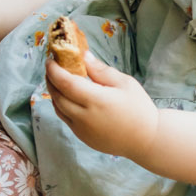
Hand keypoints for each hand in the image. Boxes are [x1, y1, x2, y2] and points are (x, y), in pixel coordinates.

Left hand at [43, 52, 159, 159]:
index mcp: (96, 100)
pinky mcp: (82, 137)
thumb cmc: (138, 108)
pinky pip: (65, 118)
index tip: (50, 60)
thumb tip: (83, 56)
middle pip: (57, 95)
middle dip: (50, 79)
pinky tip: (66, 96)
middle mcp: (85, 116)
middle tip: (51, 67)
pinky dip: (61, 105)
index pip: (66, 83)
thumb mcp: (125, 83)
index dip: (54, 70)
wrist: (145, 139)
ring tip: (57, 80)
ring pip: (58, 108)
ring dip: (54, 92)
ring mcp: (81, 129)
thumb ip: (101, 70)